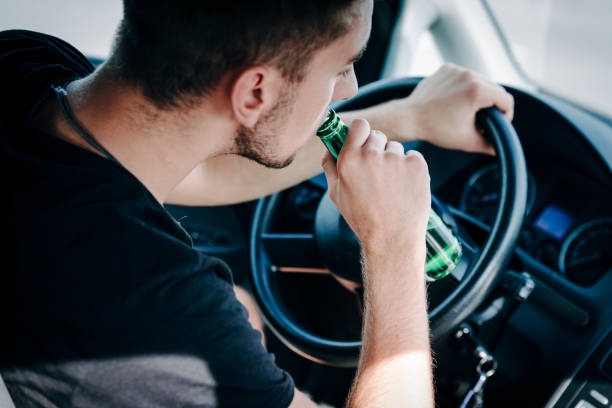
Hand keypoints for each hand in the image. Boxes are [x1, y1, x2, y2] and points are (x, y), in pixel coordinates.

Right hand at [321, 119, 430, 257]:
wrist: (393, 239)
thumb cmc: (363, 219)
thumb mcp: (337, 195)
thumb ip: (330, 167)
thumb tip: (329, 149)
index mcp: (349, 160)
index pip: (359, 125)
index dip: (361, 132)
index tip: (363, 141)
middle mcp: (372, 156)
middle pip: (377, 135)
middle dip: (377, 149)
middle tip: (378, 174)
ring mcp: (396, 159)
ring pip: (395, 148)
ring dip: (394, 161)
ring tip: (391, 187)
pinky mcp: (417, 165)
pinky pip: (413, 157)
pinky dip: (411, 169)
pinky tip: (404, 188)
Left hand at [371, 63, 513, 154]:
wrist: (409, 117)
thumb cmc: (436, 130)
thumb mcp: (466, 141)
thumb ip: (487, 145)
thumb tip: (497, 148)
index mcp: (478, 90)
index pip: (506, 100)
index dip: (506, 115)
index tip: (496, 124)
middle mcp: (469, 74)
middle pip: (494, 88)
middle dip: (493, 104)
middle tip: (484, 119)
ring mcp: (457, 69)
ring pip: (480, 80)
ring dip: (480, 94)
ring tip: (469, 110)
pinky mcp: (446, 68)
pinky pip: (464, 76)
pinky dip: (464, 87)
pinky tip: (455, 100)